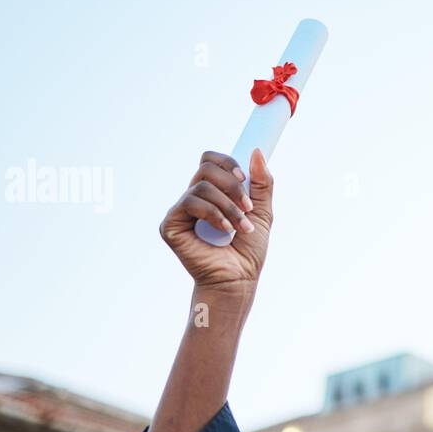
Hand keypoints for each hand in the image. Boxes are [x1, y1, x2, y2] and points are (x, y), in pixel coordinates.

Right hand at [159, 148, 274, 290]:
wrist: (238, 280)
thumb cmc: (247, 252)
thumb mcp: (261, 212)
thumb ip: (261, 184)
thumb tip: (257, 151)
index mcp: (212, 193)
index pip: (210, 161)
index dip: (227, 162)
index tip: (244, 178)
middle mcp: (194, 198)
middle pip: (206, 167)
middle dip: (232, 185)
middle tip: (247, 208)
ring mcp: (180, 211)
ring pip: (201, 186)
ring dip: (228, 206)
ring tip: (240, 228)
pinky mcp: (170, 224)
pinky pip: (190, 203)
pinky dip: (213, 214)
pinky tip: (224, 230)